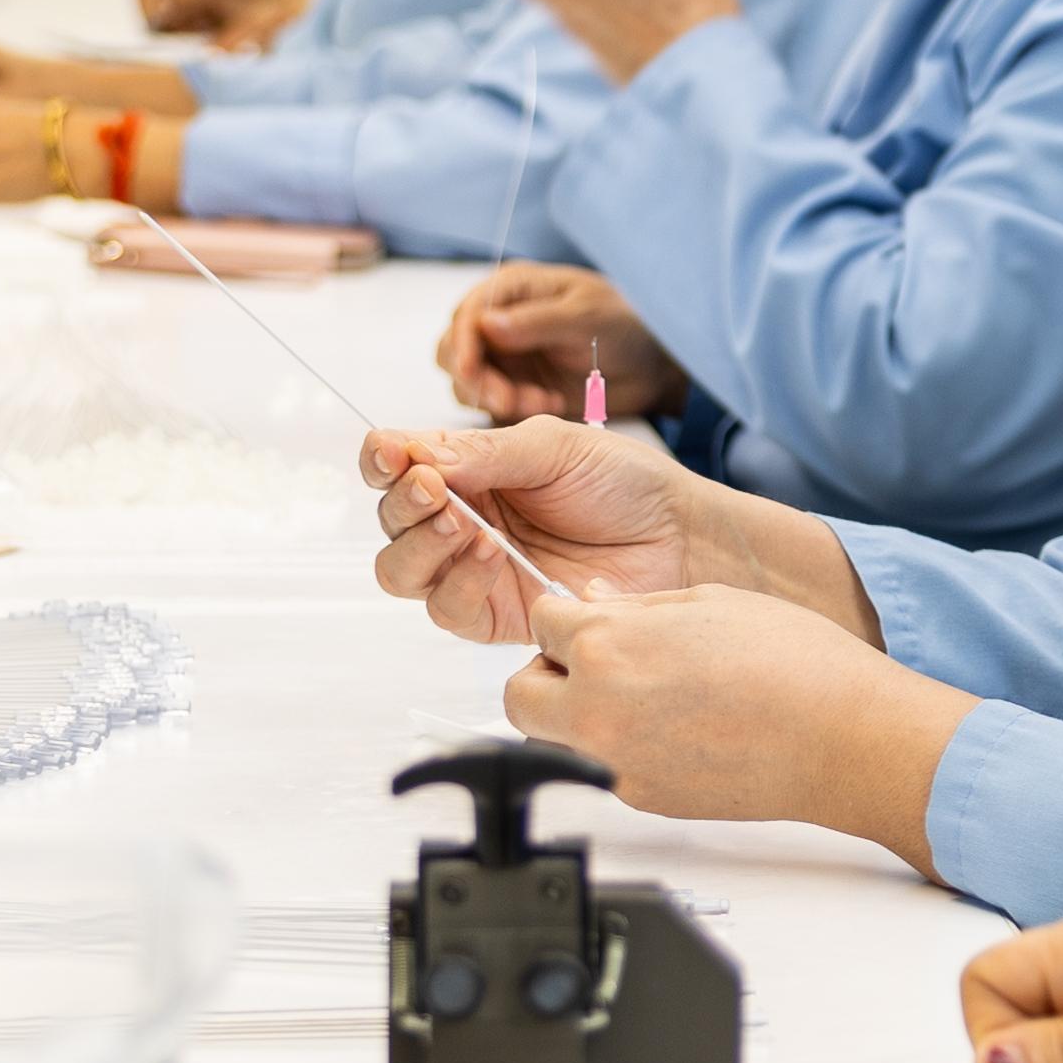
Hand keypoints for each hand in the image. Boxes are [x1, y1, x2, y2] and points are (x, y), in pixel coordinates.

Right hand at [361, 418, 709, 638]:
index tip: (393, 455)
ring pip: (403, 572)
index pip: (396, 465)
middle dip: (401, 504)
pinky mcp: (498, 615)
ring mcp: (474, 571)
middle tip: (431, 489)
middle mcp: (461, 520)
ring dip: (421, 545)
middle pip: (392, 522)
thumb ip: (482, 453)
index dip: (382, 460)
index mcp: (467, 469)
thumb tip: (414, 454)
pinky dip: (460, 581)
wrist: (679, 537)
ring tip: (462, 523)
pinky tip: (493, 554)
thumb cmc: (624, 484)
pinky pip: (449, 609)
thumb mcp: (553, 447)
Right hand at [441, 265, 682, 423]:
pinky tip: (550, 405)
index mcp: (513, 288)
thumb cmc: (625, 325)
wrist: (651, 366)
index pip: (467, 313)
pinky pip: (490, 404)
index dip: (463, 342)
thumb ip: (538, 320)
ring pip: (467, 381)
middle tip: (509, 400)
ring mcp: (503, 356)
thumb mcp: (587, 317)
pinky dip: (510, 410)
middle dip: (476, 378)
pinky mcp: (512, 387)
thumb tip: (485, 323)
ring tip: (543, 402)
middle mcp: (498, 321)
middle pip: (454, 349)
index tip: (471, 371)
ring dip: (495, 397)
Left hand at [502, 583, 966, 869]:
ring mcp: (613, 762)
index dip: (568, 616)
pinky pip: (598, 768)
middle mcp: (597, 708)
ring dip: (572, 715)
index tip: (587, 619)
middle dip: (549, 674)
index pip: (542, 622)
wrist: (841, 740)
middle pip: (521, 692)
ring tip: (633, 698)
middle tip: (595, 663)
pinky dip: (615, 749)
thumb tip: (596, 600)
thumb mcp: (708, 603)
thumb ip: (636, 604)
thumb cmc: (794, 666)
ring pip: (550, 739)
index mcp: (607, 645)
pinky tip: (669, 729)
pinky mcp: (639, 798)